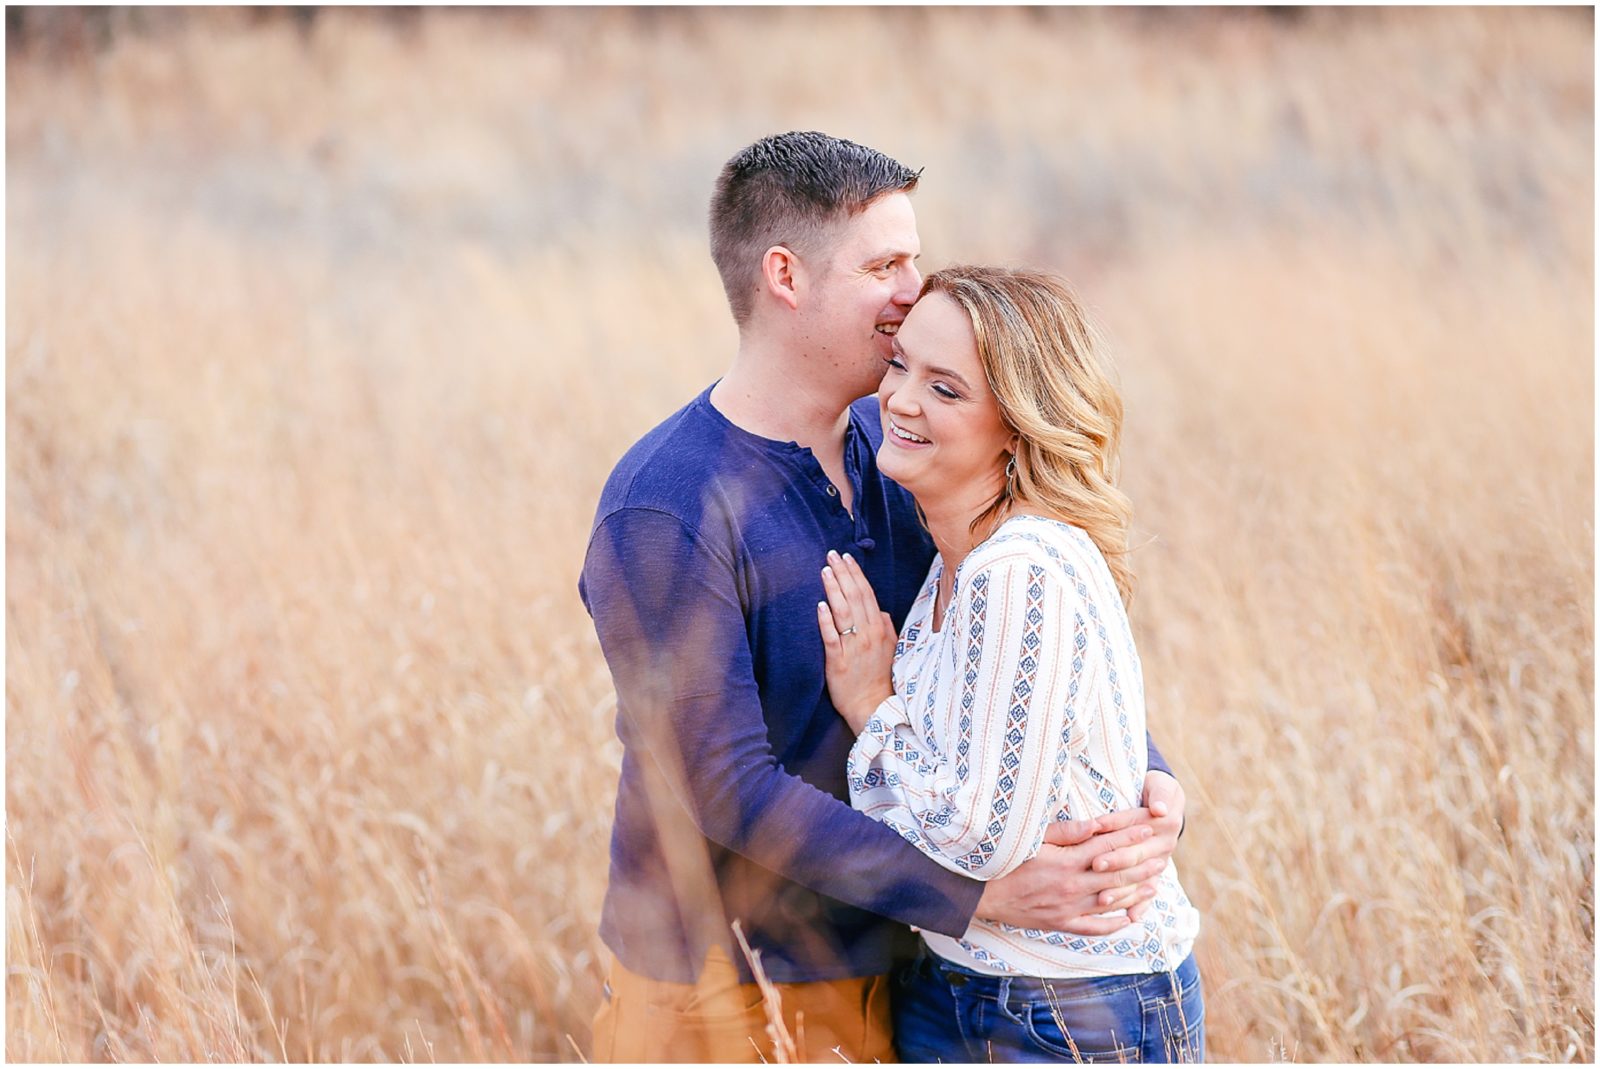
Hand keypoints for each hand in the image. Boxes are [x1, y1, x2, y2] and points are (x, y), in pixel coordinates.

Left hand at [816, 550, 895, 731]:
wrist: (873, 706)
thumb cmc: (879, 678)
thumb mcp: (891, 649)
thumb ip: (887, 627)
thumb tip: (882, 611)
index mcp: (880, 628)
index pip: (867, 594)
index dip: (856, 574)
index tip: (846, 558)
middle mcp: (868, 634)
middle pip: (855, 597)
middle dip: (843, 573)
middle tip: (831, 555)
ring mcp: (854, 647)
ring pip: (844, 612)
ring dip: (834, 589)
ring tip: (824, 571)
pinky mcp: (839, 661)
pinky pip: (832, 637)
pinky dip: (827, 621)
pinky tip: (820, 606)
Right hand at [976, 808, 1164, 934]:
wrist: (983, 894)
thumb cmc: (1007, 860)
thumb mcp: (1034, 839)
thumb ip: (1067, 832)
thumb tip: (1097, 823)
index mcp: (1067, 862)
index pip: (1108, 847)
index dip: (1131, 836)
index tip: (1150, 827)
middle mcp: (1073, 887)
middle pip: (1117, 875)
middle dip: (1142, 864)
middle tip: (1162, 856)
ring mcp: (1070, 909)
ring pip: (1113, 902)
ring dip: (1137, 892)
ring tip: (1156, 883)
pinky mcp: (1063, 924)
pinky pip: (1096, 928)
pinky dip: (1116, 923)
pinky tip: (1132, 917)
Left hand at [1083, 771, 1185, 919]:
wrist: (1167, 803)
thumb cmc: (1156, 790)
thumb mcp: (1160, 784)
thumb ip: (1160, 793)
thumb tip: (1160, 809)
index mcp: (1164, 822)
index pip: (1134, 824)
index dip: (1115, 824)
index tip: (1096, 826)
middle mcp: (1163, 845)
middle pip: (1135, 854)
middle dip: (1115, 859)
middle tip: (1095, 865)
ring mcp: (1159, 862)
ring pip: (1139, 878)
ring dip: (1123, 889)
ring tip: (1104, 898)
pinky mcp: (1155, 874)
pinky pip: (1149, 892)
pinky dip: (1141, 905)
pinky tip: (1131, 918)